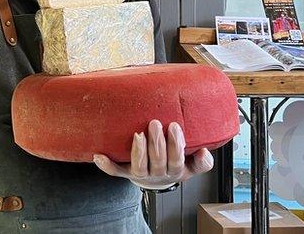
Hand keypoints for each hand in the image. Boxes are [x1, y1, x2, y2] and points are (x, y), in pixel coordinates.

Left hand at [93, 120, 213, 189]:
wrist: (156, 181)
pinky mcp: (126, 172)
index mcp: (174, 172)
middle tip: (154, 123)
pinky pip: (116, 171)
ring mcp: (140, 174)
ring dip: (138, 151)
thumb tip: (205, 152)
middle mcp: (157, 175)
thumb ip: (202, 162)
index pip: (176, 160)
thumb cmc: (173, 166)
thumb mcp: (191, 166)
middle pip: (157, 161)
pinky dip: (107, 165)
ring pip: (139, 166)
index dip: (175, 145)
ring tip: (138, 135)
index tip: (174, 126)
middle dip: (157, 143)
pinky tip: (98, 156)